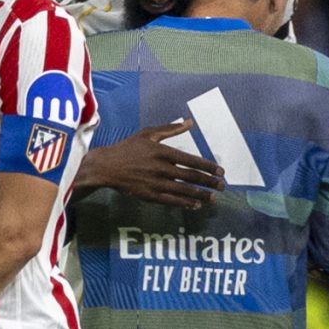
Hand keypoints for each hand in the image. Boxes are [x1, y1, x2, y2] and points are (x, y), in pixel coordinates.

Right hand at [77, 120, 223, 208]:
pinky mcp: (149, 195)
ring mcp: (155, 183)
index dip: (208, 167)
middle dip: (209, 182)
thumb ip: (170, 129)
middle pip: (191, 177)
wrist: (106, 167)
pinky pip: (171, 201)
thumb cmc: (127, 148)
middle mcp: (161, 168)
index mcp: (162, 152)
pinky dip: (184, 203)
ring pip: (183, 191)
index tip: (220, 171)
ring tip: (213, 198)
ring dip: (200, 195)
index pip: (191, 160)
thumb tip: (189, 122)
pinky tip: (195, 205)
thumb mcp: (148, 134)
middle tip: (222, 186)